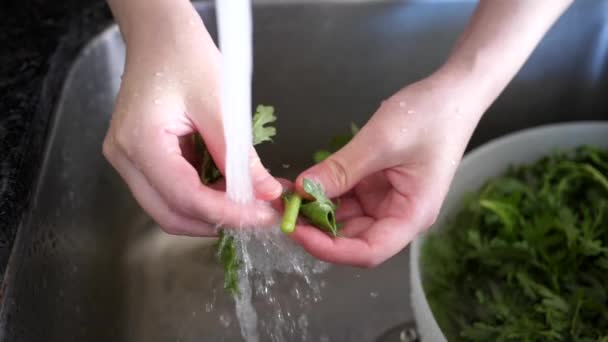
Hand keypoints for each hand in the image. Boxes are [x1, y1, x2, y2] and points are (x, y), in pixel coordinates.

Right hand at [103, 6, 280, 235]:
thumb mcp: (221, 106)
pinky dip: (201, 196)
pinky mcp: (140, 158)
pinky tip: (228, 188)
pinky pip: (170, 190)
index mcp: (139, 142)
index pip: (184, 197)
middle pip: (170, 214)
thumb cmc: (184, 55)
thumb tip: (266, 193)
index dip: (226, 213)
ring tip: (248, 202)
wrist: (160, 35)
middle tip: (257, 216)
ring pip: (169, 207)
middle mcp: (125, 158)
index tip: (261, 216)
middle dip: (216, 221)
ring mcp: (128, 160)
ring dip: (209, 211)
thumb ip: (241, 156)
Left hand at [290, 73, 483, 266]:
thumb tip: (301, 190)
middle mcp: (399, 215)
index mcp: (411, 215)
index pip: (368, 251)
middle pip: (353, 238)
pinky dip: (323, 193)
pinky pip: (346, 198)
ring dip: (315, 212)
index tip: (297, 231)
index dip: (330, 249)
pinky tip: (300, 185)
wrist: (453, 92)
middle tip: (281, 212)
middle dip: (316, 229)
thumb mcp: (380, 142)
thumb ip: (340, 170)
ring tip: (283, 197)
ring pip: (345, 219)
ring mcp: (386, 200)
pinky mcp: (376, 185)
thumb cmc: (429, 116)